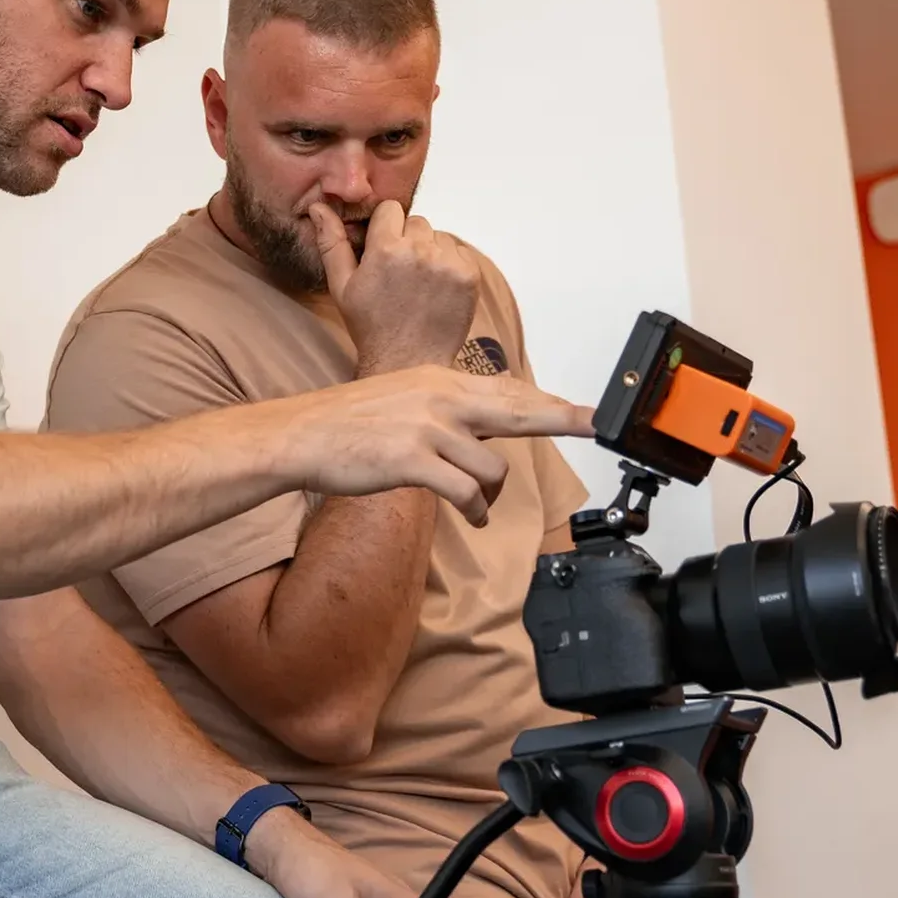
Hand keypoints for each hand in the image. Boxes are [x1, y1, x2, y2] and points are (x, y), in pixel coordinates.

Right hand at [279, 366, 592, 526]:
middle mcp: (440, 399)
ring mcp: (428, 429)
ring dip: (492, 494)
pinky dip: (475, 510)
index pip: (508, 389)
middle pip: (517, 410)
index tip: (584, 409)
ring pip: (492, 467)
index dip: (549, 401)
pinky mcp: (413, 460)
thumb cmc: (347, 421)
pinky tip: (473, 516)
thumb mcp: (402, 397)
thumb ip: (444, 406)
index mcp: (440, 381)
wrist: (302, 434)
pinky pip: (465, 492)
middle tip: (595, 425)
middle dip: (562, 418)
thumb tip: (480, 424)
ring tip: (479, 504)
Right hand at [311, 201, 480, 373]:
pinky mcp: (469, 275)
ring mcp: (448, 263)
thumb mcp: (342, 285)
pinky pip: (459, 252)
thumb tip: (318, 207)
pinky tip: (436, 289)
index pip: (390, 209)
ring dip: (430, 251)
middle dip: (408, 240)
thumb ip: (331, 242)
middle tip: (400, 272)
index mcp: (385, 249)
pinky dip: (450, 265)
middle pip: (417, 222)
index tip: (382, 250)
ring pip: (439, 236)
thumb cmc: (371, 326)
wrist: (408, 362)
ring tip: (418, 283)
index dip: (385, 229)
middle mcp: (419, 251)